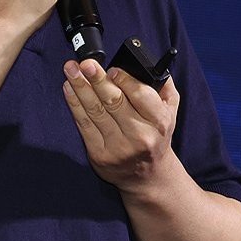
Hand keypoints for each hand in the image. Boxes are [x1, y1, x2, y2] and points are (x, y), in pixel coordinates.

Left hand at [62, 58, 179, 192]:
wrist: (148, 177)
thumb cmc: (157, 137)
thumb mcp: (171, 112)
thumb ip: (164, 87)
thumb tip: (149, 63)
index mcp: (159, 122)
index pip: (141, 96)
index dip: (124, 80)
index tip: (112, 68)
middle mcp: (140, 136)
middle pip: (114, 102)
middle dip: (97, 80)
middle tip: (86, 64)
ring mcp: (118, 147)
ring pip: (96, 112)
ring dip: (81, 88)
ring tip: (71, 70)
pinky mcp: (99, 155)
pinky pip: (84, 125)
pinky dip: (74, 105)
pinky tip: (69, 89)